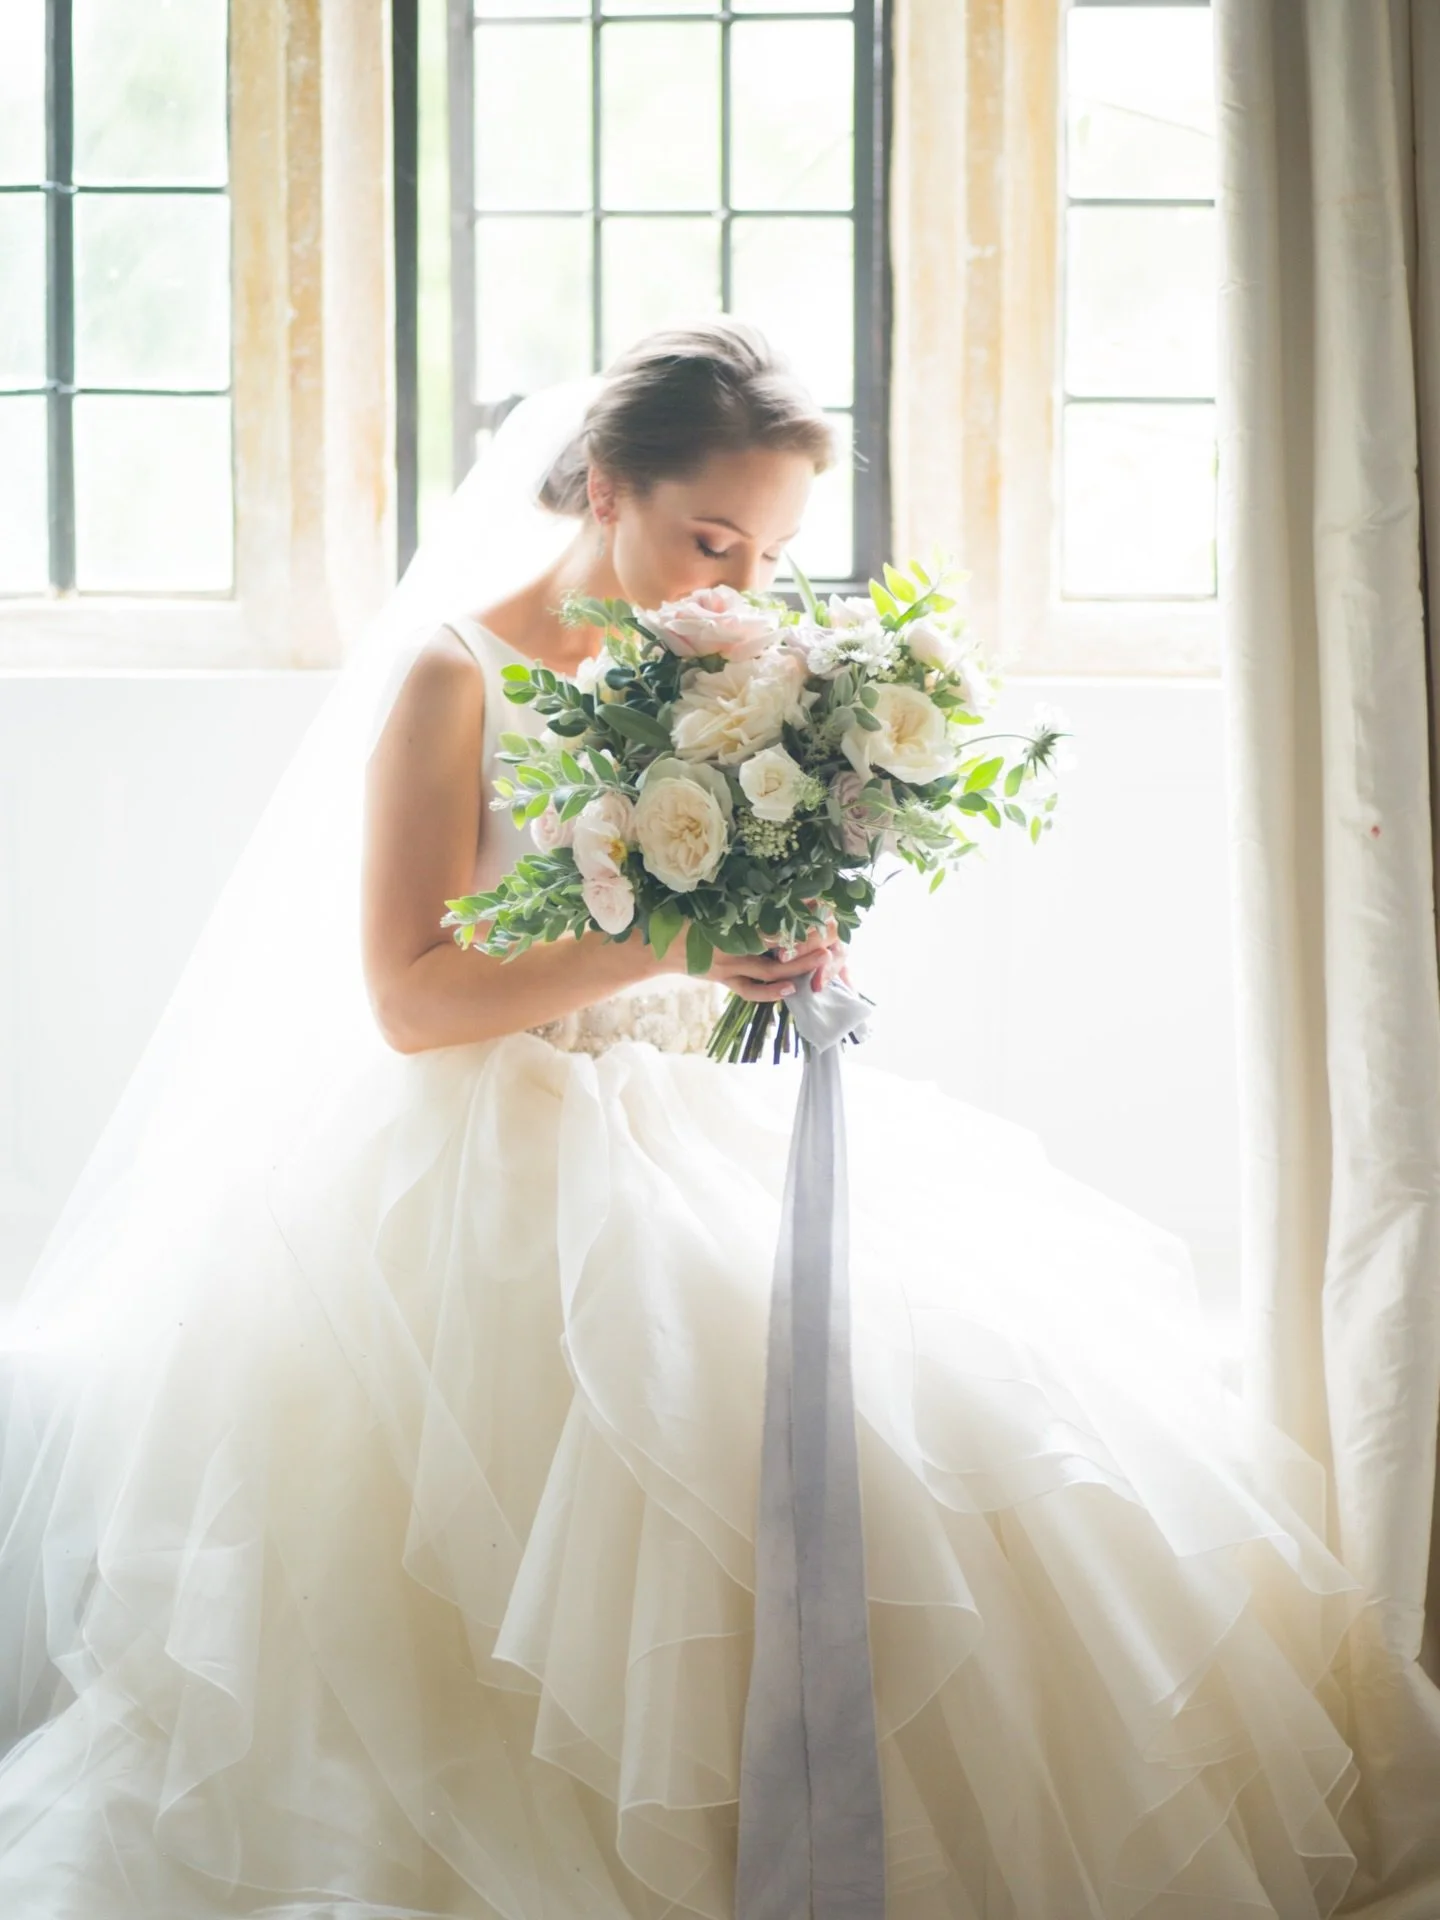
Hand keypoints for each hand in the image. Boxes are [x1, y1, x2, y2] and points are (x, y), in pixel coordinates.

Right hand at [651, 914, 846, 1002]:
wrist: (653, 947)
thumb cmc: (678, 916)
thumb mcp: (704, 900)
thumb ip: (731, 895)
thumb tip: (763, 878)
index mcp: (727, 924)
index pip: (770, 922)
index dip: (796, 915)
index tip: (820, 904)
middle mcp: (731, 948)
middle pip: (777, 949)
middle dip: (807, 944)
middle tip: (832, 935)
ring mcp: (728, 967)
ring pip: (769, 972)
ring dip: (797, 967)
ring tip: (823, 960)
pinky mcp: (724, 979)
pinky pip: (750, 990)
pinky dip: (771, 992)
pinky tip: (791, 988)